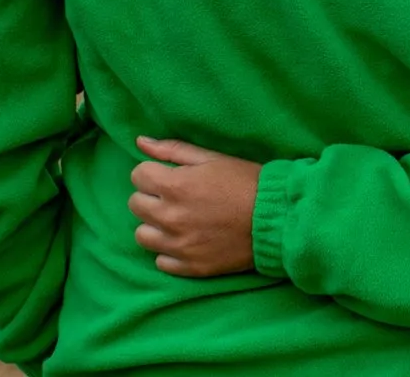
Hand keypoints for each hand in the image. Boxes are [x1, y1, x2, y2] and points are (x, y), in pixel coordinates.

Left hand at [129, 137, 261, 277]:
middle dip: (150, 195)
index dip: (152, 171)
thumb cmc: (245, 181)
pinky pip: (160, 260)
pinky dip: (169, 249)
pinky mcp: (189, 267)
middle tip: (174, 194)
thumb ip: (172, 150)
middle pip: (135, 204)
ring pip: (142, 235)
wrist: (274, 218)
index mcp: (175, 186)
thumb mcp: (212, 158)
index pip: (138, 175)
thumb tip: (140, 142)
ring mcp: (178, 245)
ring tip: (177, 218)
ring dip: (155, 224)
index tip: (168, 174)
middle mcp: (170, 217)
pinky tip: (187, 238)